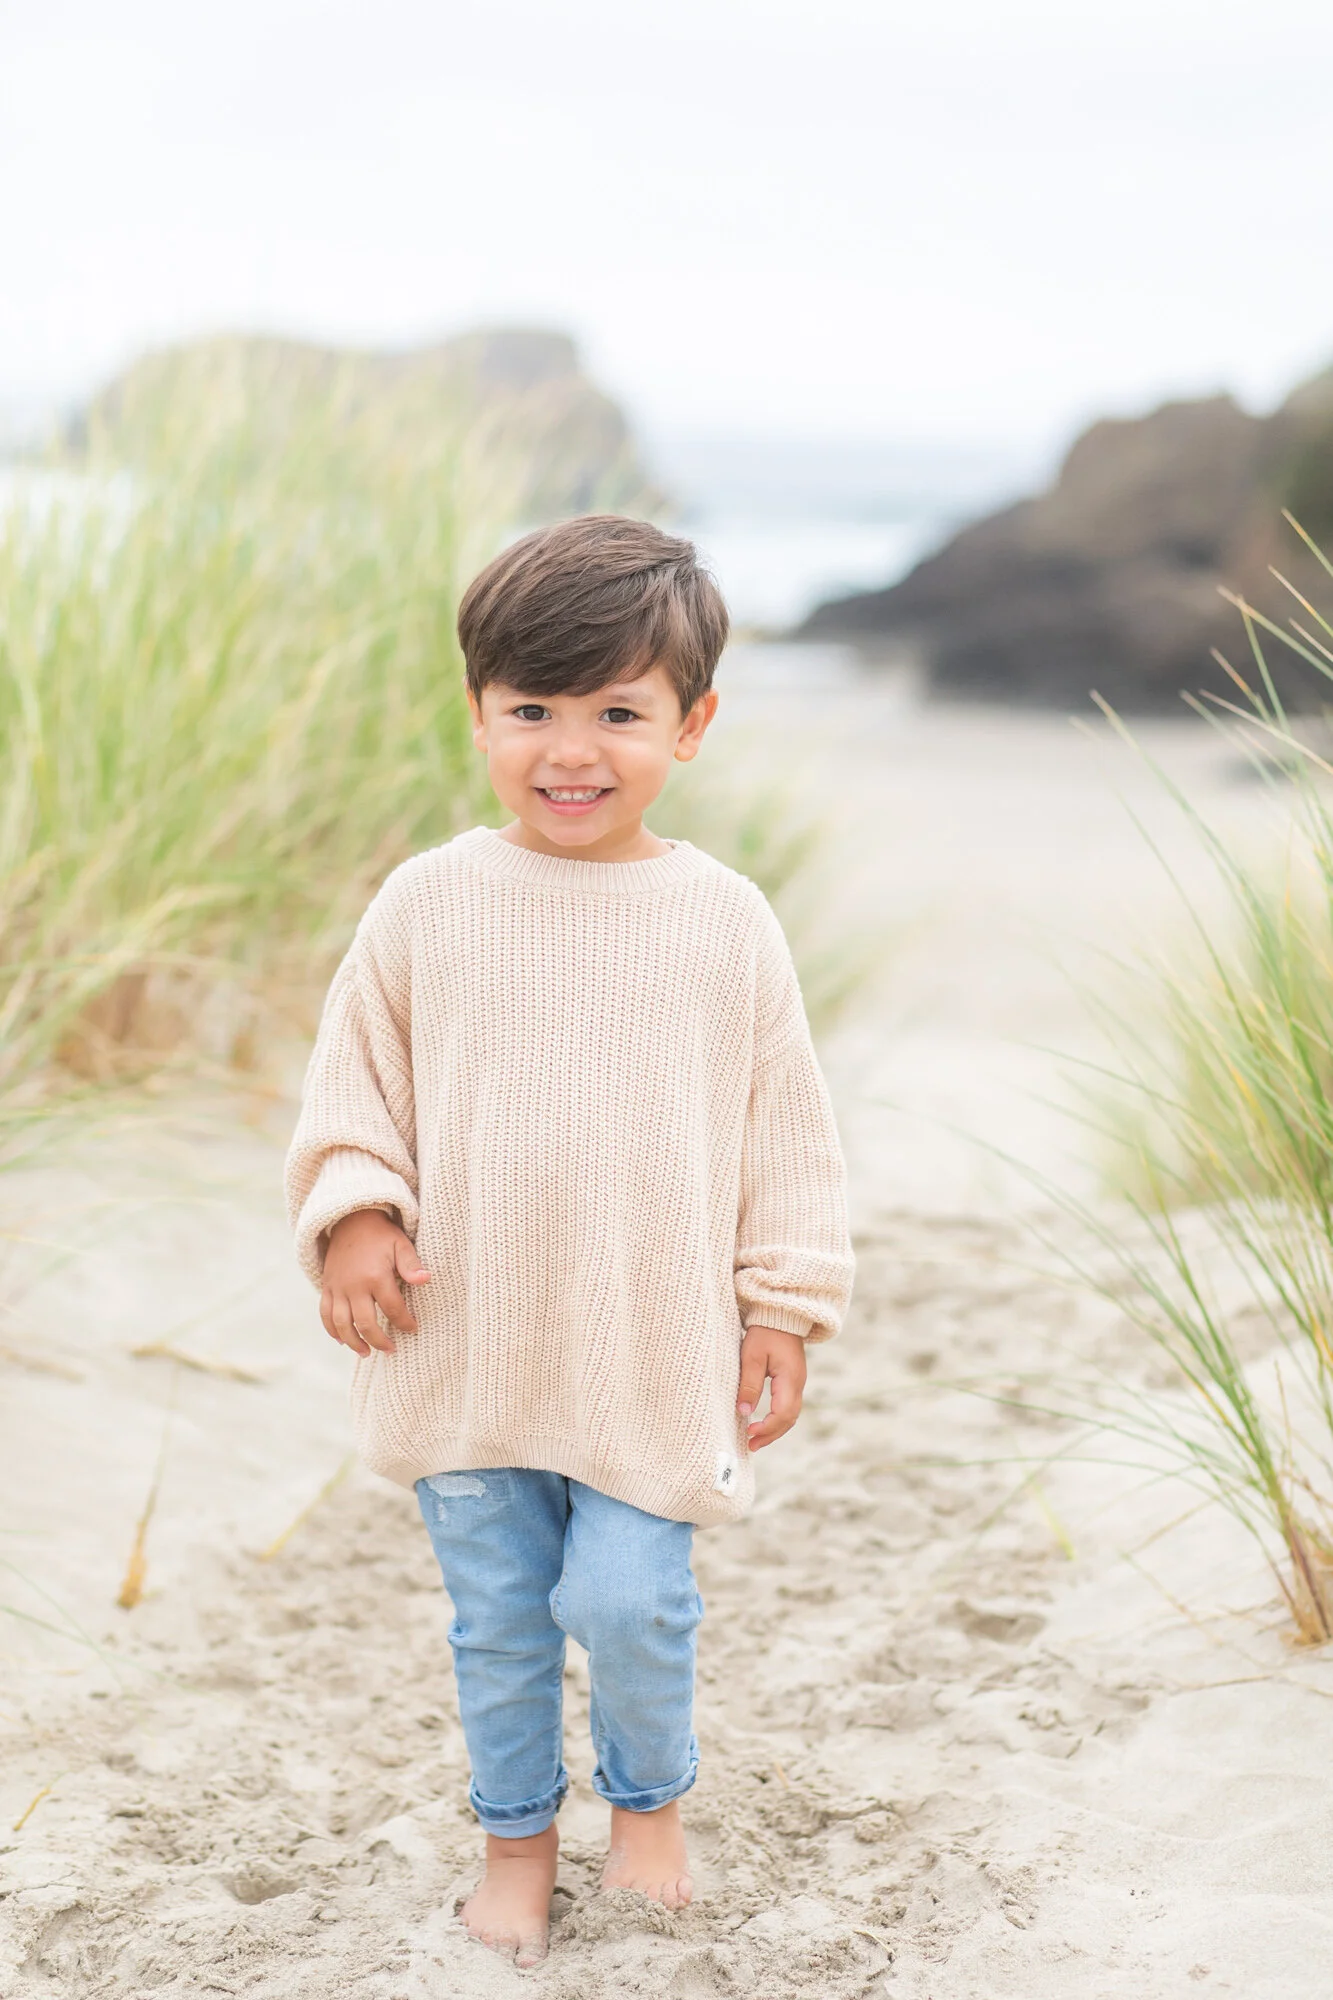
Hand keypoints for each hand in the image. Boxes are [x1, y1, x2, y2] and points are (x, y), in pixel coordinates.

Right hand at [321, 1209, 429, 1356]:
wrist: (350, 1219)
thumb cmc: (380, 1234)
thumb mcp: (400, 1243)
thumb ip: (411, 1264)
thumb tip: (425, 1280)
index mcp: (375, 1276)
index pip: (393, 1308)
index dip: (405, 1322)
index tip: (413, 1329)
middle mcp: (354, 1285)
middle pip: (366, 1323)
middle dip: (379, 1340)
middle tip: (391, 1349)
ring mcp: (337, 1287)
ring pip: (342, 1324)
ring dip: (354, 1342)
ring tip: (366, 1352)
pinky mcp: (327, 1287)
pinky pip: (325, 1314)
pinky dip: (332, 1330)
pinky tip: (343, 1340)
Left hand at [736, 1325, 806, 1450]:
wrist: (781, 1313)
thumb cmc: (765, 1331)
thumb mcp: (751, 1356)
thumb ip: (749, 1385)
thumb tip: (744, 1412)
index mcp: (790, 1378)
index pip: (783, 1413)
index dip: (767, 1428)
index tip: (749, 1433)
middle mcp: (798, 1383)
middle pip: (789, 1419)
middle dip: (771, 1435)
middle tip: (751, 1445)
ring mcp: (798, 1381)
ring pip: (791, 1414)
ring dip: (775, 1429)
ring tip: (756, 1439)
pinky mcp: (793, 1379)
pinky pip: (789, 1405)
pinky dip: (778, 1418)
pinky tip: (764, 1421)